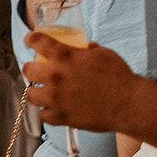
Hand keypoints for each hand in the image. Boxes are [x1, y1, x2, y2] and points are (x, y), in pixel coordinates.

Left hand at [22, 34, 142, 133]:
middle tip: (38, 71)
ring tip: (44, 91)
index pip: (35, 40)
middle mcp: (55, 75)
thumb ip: (88, 50)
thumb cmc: (119, 77)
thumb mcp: (103, 54)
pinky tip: (54, 108)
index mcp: (63, 55)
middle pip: (27, 69)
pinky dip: (47, 112)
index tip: (31, 41)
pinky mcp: (62, 116)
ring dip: (36, 91)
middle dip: (32, 68)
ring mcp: (56, 98)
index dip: (31, 40)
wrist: (130, 105)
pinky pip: (43, 115)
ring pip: (30, 94)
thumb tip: (85, 47)